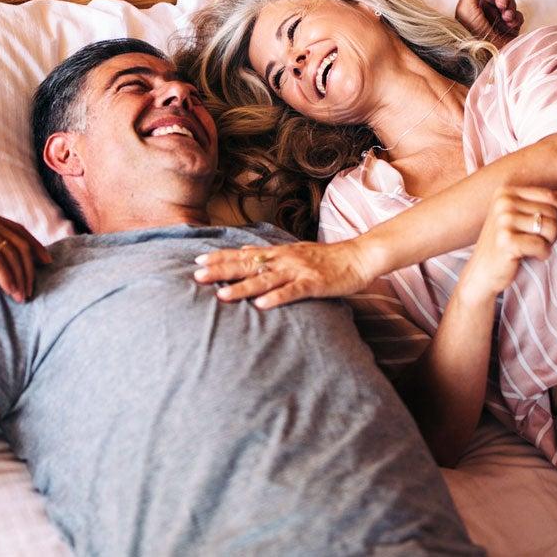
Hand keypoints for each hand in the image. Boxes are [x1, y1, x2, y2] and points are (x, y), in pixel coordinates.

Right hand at [0, 204, 51, 301]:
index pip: (18, 230)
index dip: (34, 246)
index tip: (45, 262)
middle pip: (20, 243)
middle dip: (31, 267)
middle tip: (33, 288)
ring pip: (12, 253)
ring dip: (21, 276)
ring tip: (23, 296)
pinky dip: (7, 277)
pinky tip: (11, 291)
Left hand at [192, 239, 377, 309]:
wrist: (358, 257)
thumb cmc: (326, 258)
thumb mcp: (294, 252)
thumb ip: (270, 254)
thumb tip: (245, 251)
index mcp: (278, 253)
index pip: (242, 254)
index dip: (220, 257)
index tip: (197, 260)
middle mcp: (284, 259)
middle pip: (247, 265)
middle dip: (221, 271)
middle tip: (197, 276)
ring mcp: (298, 271)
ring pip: (265, 280)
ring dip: (242, 288)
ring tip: (221, 296)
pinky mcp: (314, 283)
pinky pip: (292, 292)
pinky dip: (276, 298)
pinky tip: (261, 305)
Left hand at [455, 0, 523, 47]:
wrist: (488, 58)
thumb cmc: (473, 35)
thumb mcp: (467, 9)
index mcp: (472, 7)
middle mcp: (485, 13)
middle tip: (501, 4)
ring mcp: (498, 21)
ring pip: (510, 2)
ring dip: (509, 8)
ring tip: (506, 18)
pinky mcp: (510, 29)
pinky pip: (518, 15)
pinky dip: (515, 18)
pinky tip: (510, 25)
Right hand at [458, 187, 556, 301]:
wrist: (482, 272)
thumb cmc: (506, 245)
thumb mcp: (525, 220)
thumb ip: (548, 205)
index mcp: (506, 192)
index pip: (550, 196)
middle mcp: (503, 202)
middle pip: (552, 211)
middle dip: (554, 230)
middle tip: (540, 241)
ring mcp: (503, 220)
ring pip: (551, 227)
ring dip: (549, 242)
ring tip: (534, 248)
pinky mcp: (506, 240)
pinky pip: (542, 245)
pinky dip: (542, 254)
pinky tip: (529, 257)